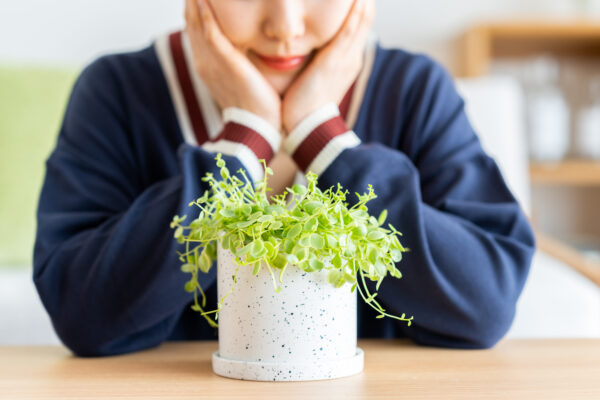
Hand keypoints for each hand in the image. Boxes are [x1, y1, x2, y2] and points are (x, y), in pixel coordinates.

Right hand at [185, 0, 281, 129]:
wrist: (256, 127)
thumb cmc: (254, 106)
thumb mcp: (240, 79)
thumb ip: (237, 63)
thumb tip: (245, 51)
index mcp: (206, 65)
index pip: (196, 31)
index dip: (196, 10)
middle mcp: (204, 61)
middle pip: (192, 22)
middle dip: (193, 2)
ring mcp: (211, 61)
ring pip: (198, 23)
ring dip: (196, 2)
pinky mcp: (225, 61)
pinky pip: (210, 32)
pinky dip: (206, 14)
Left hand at [281, 0, 374, 133]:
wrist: (306, 127)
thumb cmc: (303, 107)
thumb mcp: (311, 80)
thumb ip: (312, 64)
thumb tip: (303, 54)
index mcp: (346, 62)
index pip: (356, 29)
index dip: (357, 10)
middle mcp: (351, 58)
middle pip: (363, 22)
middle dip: (362, 2)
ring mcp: (346, 59)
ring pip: (360, 22)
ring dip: (361, 3)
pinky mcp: (336, 59)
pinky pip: (350, 29)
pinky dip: (356, 11)